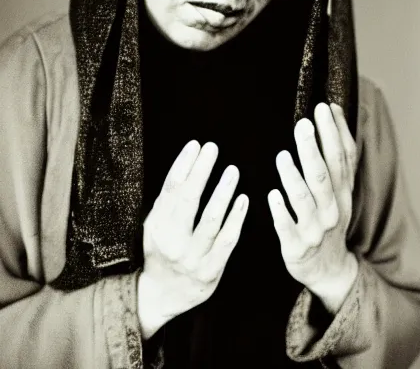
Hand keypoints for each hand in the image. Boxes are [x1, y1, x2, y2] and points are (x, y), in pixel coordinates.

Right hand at [138, 140, 248, 338]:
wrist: (163, 295)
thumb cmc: (162, 251)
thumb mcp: (156, 225)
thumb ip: (168, 200)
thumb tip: (186, 164)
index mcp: (157, 225)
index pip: (170, 189)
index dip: (183, 165)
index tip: (195, 145)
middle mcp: (172, 240)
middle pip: (188, 200)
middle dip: (201, 172)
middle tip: (213, 149)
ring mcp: (193, 256)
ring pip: (210, 220)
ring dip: (222, 192)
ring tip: (232, 170)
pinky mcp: (212, 270)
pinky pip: (227, 240)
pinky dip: (236, 218)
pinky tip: (243, 200)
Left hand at [268, 103, 357, 313]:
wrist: (330, 269)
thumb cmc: (330, 219)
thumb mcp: (341, 190)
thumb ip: (338, 156)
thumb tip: (336, 112)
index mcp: (343, 192)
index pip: (342, 158)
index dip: (335, 133)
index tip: (325, 108)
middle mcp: (332, 208)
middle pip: (323, 175)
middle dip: (314, 149)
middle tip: (303, 124)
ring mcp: (315, 229)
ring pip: (304, 200)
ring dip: (294, 178)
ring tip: (282, 156)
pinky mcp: (296, 246)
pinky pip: (287, 228)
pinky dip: (281, 212)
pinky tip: (271, 195)